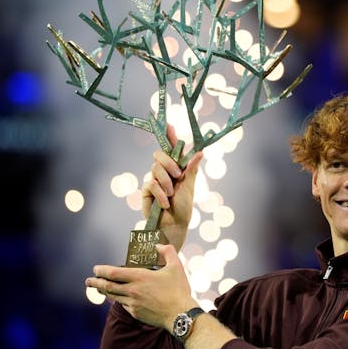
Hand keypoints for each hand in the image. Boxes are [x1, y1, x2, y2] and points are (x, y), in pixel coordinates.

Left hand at [87, 244, 197, 329]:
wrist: (180, 314)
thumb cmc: (178, 290)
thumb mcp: (176, 266)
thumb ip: (167, 251)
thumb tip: (158, 245)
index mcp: (139, 277)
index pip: (113, 273)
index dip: (101, 270)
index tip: (95, 269)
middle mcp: (132, 290)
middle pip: (107, 286)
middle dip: (95, 283)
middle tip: (88, 281)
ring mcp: (133, 303)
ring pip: (113, 297)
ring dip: (104, 292)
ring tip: (99, 289)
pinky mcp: (136, 313)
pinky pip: (123, 305)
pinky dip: (118, 300)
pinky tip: (118, 299)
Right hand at [142, 123, 203, 249]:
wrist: (174, 225)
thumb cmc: (183, 207)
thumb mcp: (190, 186)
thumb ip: (192, 168)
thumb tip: (201, 151)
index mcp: (176, 168)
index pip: (171, 148)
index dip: (168, 136)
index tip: (169, 123)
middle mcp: (164, 171)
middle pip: (159, 154)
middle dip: (169, 163)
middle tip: (178, 176)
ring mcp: (154, 180)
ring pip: (155, 168)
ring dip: (166, 182)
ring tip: (171, 195)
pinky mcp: (146, 190)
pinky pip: (151, 183)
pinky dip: (160, 194)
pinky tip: (164, 203)